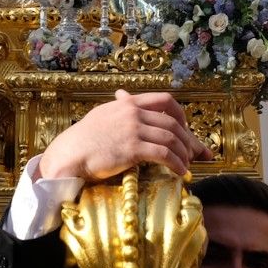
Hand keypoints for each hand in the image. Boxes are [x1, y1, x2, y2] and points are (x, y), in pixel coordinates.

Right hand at [38, 90, 210, 181]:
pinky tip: (180, 172)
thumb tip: (123, 96)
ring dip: (184, 154)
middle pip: (173, 123)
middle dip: (190, 140)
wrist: (70, 153)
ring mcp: (133, 130)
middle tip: (198, 153)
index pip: (164, 100)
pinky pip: (163, 154)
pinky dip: (176, 164)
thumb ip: (118, 106)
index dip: (181, 114)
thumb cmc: (84, 138)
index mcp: (128, 103)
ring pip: (171, 139)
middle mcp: (133, 113)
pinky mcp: (132, 148)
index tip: (186, 128)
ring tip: (188, 165)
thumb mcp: (103, 113)